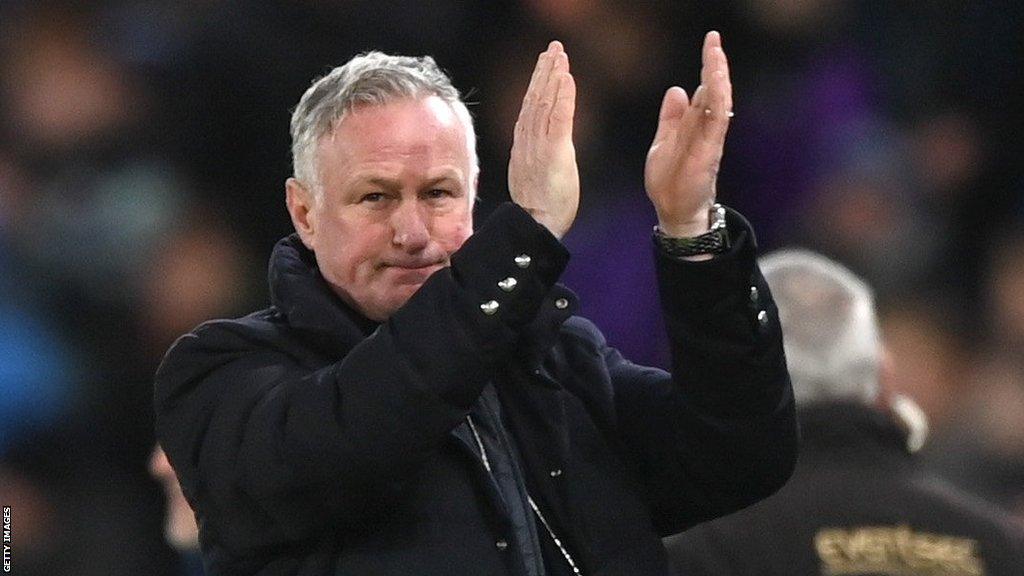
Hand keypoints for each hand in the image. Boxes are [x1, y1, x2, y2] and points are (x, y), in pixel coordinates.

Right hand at [508, 41, 578, 239]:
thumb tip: (541, 148)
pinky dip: (561, 97)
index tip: (546, 63)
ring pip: (544, 103)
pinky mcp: (553, 153)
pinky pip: (557, 119)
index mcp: (524, 145)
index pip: (531, 107)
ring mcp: (538, 145)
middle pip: (535, 98)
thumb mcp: (535, 175)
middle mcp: (528, 141)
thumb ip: (536, 155)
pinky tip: (566, 78)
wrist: (537, 225)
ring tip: (560, 55)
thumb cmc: (540, 208)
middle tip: (554, 48)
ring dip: (553, 76)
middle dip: (544, 71)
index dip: (538, 83)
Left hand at [644, 31, 732, 237]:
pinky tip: (716, 84)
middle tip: (714, 40)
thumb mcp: (663, 141)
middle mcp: (707, 130)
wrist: (673, 212)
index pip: (706, 90)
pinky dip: (718, 102)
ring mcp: (710, 141)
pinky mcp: (709, 153)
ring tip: (716, 55)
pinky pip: (717, 123)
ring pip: (720, 103)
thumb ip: (672, 118)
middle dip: (715, 65)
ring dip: (719, 79)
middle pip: (715, 92)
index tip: (710, 43)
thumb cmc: (670, 181)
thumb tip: (677, 90)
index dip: (708, 67)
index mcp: (696, 126)